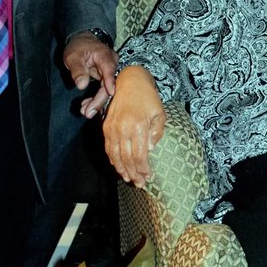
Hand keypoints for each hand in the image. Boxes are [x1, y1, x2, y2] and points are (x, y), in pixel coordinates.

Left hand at [62, 32, 118, 117]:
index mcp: (104, 56)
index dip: (110, 82)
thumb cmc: (78, 47)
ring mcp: (110, 71)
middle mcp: (111, 63)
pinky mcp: (107, 77)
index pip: (109, 70)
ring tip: (85, 112)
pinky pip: (104, 89)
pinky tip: (87, 106)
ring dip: (97, 102)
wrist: (84, 41)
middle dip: (99, 100)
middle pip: (109, 84)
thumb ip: (78, 70)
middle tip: (88, 113)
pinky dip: (96, 98)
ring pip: (107, 89)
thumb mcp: (73, 57)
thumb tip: (81, 85)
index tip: (110, 93)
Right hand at [102, 65, 165, 185]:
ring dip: (122, 170)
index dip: (143, 169)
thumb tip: (149, 151)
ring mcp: (112, 128)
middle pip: (126, 159)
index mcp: (138, 126)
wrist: (130, 82)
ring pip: (115, 155)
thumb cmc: (148, 99)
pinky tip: (119, 167)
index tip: (148, 177)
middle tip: (139, 184)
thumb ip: (156, 134)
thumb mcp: (160, 114)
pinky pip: (108, 147)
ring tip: (128, 179)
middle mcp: (123, 128)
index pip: (139, 155)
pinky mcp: (106, 126)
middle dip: (133, 174)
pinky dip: (113, 159)